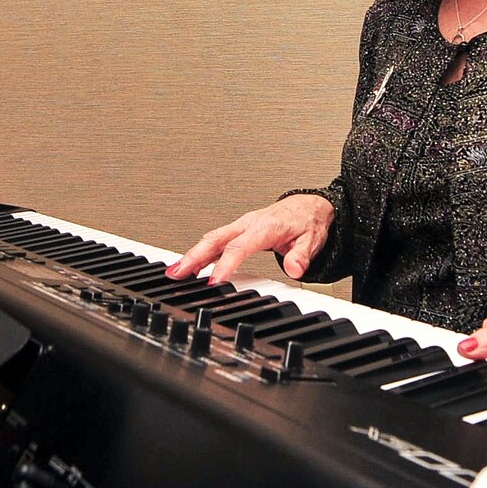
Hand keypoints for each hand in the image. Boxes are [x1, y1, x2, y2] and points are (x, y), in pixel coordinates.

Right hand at [167, 194, 335, 284]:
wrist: (309, 206)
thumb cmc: (307, 222)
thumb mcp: (312, 240)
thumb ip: (301, 256)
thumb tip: (295, 268)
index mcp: (264, 226)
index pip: (239, 247)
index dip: (224, 265)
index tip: (213, 281)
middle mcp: (248, 224)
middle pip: (215, 240)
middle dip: (194, 257)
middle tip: (178, 273)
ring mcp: (241, 226)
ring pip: (211, 239)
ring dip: (191, 255)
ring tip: (174, 272)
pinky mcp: (238, 230)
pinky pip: (215, 240)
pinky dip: (200, 252)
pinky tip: (190, 265)